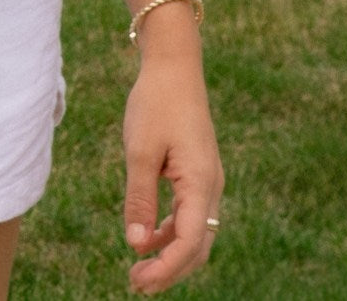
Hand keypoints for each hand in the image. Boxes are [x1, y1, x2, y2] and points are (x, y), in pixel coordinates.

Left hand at [121, 46, 222, 294]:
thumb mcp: (140, 150)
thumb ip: (139, 198)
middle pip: (197, 246)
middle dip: (169, 270)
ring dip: (169, 253)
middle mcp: (212, 187)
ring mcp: (208, 180)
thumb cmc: (155, 103)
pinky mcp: (198, 173)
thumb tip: (137, 243)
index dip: (166, 268)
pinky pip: (190, 214)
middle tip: (135, 284)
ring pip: (195, 232)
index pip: (189, 242)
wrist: (174, 67)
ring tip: (138, 268)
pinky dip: (171, 231)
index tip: (139, 281)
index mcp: (201, 183)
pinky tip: (148, 237)